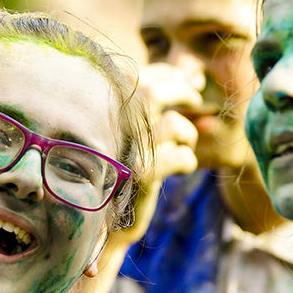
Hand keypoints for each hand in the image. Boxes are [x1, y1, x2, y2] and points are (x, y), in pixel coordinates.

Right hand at [81, 61, 204, 292]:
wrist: (96, 219)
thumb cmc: (115, 167)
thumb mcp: (124, 130)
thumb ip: (146, 103)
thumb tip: (190, 76)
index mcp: (102, 109)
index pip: (139, 76)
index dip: (169, 73)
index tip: (188, 80)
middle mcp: (109, 125)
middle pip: (154, 91)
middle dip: (183, 92)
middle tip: (195, 100)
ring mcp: (125, 149)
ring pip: (174, 124)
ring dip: (187, 134)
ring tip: (185, 144)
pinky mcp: (142, 174)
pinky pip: (181, 156)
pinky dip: (187, 161)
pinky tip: (181, 168)